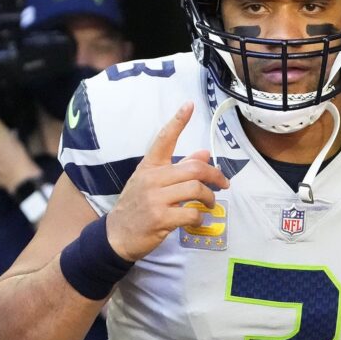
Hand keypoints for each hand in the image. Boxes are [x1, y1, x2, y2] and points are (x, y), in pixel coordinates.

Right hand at [106, 102, 229, 261]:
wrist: (116, 235)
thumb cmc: (137, 205)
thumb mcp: (152, 182)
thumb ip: (179, 167)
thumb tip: (204, 153)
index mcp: (150, 166)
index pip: (164, 139)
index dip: (178, 121)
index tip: (190, 105)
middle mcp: (152, 178)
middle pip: (194, 169)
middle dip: (215, 176)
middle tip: (223, 184)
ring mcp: (155, 199)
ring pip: (195, 189)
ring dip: (209, 197)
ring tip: (210, 203)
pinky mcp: (160, 218)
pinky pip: (190, 212)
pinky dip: (199, 216)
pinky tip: (197, 218)